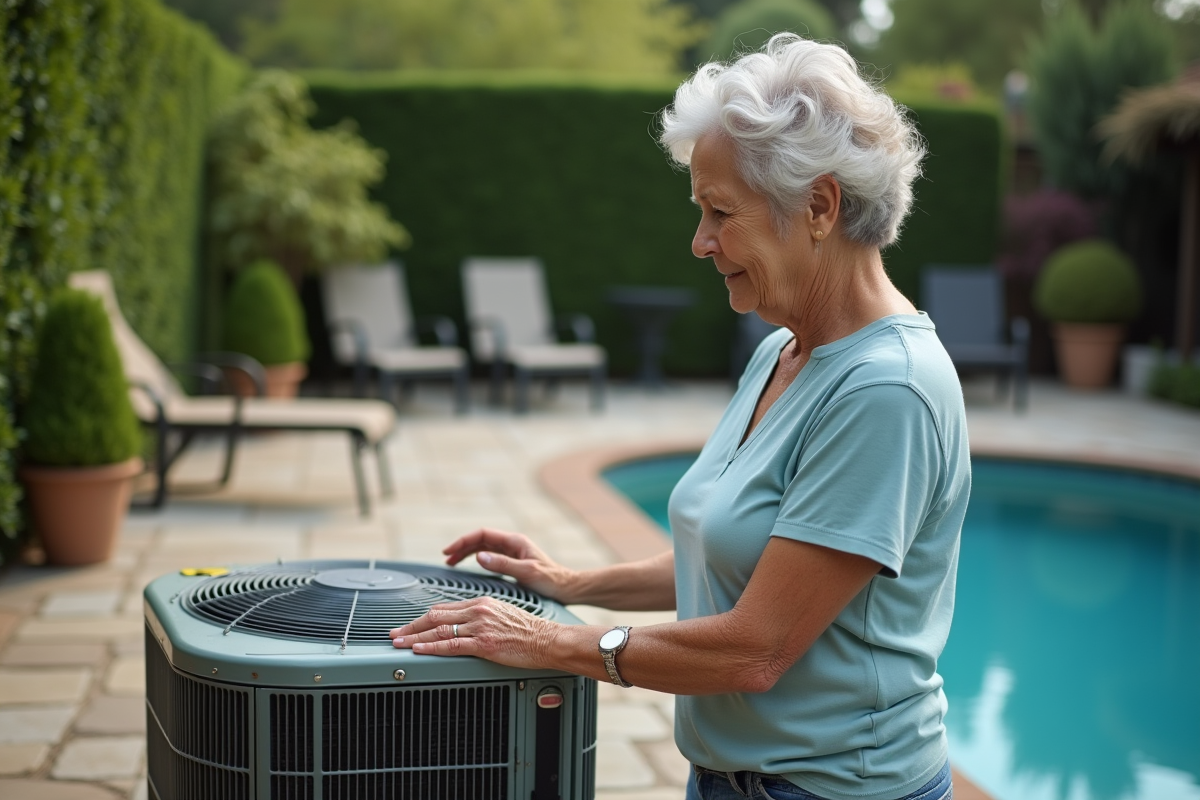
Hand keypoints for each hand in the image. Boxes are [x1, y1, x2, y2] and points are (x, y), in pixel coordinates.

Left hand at [389, 596, 559, 669]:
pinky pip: (451, 645)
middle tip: (394, 634)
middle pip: (435, 617)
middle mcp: (477, 611)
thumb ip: (481, 616)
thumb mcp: (502, 614)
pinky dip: (431, 648)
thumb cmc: (529, 631)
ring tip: (398, 644)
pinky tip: (419, 650)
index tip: (410, 625)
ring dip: (414, 638)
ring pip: (438, 631)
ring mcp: (480, 627)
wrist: (548, 639)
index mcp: (481, 602)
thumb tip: (463, 625)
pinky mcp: (484, 643)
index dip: (423, 618)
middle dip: (411, 626)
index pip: (444, 608)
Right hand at [443, 528, 577, 602]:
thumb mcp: (526, 572)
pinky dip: (476, 560)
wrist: (567, 588)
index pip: (482, 535)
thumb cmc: (551, 580)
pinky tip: (469, 567)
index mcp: (515, 542)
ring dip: (467, 553)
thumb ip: (503, 564)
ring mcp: (512, 553)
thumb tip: (479, 557)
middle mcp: (512, 544)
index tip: (449, 551)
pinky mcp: (512, 563)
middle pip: (480, 540)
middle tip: (446, 557)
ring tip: (452, 562)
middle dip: (462, 547)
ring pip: (483, 548)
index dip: (463, 541)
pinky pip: (489, 557)